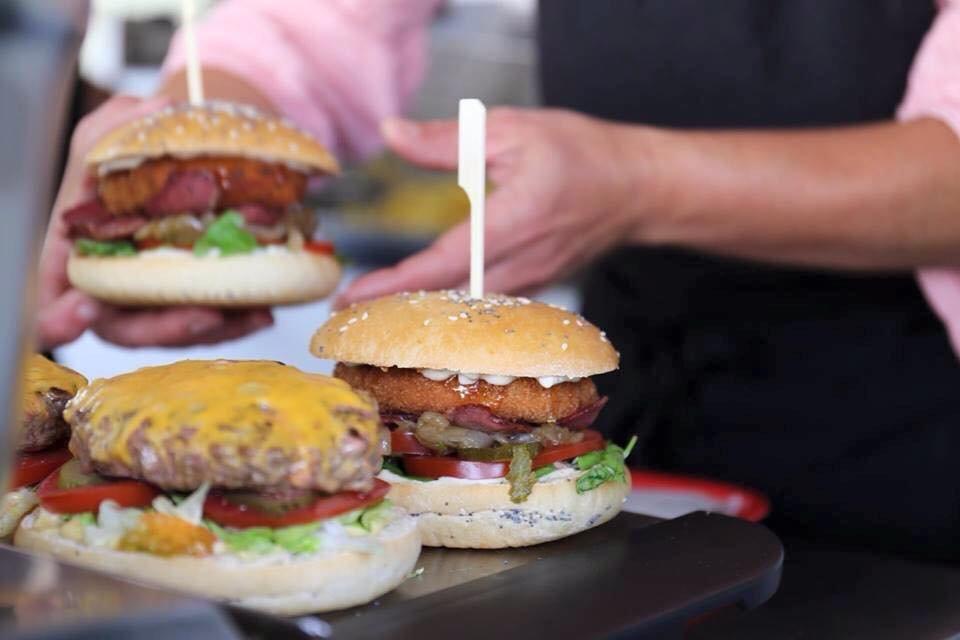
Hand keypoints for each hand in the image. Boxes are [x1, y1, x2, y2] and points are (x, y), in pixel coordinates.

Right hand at [37, 95, 272, 349]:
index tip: (84, 310)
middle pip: (129, 330)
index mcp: (75, 262)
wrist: (177, 167)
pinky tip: (265, 309)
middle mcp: (112, 293)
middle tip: (203, 314)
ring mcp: (153, 306)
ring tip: (250, 311)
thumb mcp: (107, 136)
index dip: (60, 319)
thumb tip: (153, 110)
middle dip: (166, 328)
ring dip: (216, 329)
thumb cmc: (129, 159)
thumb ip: (111, 129)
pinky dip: (239, 321)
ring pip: (180, 332)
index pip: (53, 306)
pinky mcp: (191, 306)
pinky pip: (213, 326)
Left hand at [335, 108, 645, 306]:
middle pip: (447, 300)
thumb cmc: (581, 154)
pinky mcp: (535, 287)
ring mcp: (530, 282)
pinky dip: (448, 308)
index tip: (350, 299)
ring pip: (464, 310)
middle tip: (344, 317)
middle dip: (393, 312)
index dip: (393, 285)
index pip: (442, 263)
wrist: (638, 190)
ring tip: (371, 315)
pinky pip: (484, 306)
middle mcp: (522, 263)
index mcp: (514, 221)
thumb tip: (391, 133)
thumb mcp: (512, 130)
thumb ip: (448, 140)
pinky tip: (421, 305)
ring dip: (418, 313)